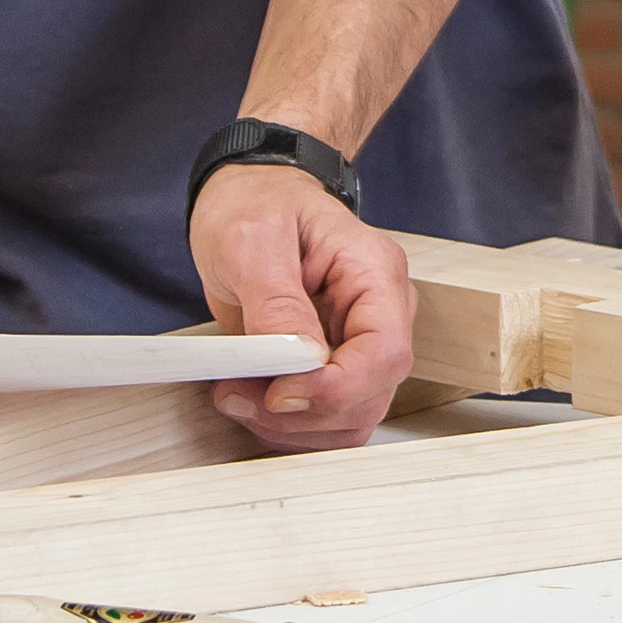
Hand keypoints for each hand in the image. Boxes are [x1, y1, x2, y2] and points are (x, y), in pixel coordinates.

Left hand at [190, 166, 414, 451]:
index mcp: (374, 273)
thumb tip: (302, 362)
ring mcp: (359, 343)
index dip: (336, 389)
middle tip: (238, 395)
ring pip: (350, 419)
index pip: (385, 352)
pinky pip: (327, 418)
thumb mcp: (253, 239)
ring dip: (292, 426)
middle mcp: (379, 313)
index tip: (277, 393)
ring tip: (236, 395)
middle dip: (303, 412)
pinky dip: (288, 425)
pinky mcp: (334, 365)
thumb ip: (277, 302)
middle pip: (369, 396)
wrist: (252, 195)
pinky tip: (250, 399)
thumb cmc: (257, 202)